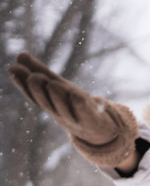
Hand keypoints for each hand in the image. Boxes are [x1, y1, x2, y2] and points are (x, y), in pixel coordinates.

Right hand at [8, 52, 138, 167]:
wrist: (99, 130)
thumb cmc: (74, 104)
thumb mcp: (57, 85)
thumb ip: (40, 71)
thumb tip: (19, 55)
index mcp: (48, 102)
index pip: (32, 93)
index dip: (22, 83)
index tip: (13, 68)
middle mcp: (58, 111)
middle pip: (45, 102)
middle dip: (39, 89)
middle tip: (35, 77)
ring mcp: (74, 118)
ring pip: (62, 108)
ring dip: (58, 96)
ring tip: (54, 84)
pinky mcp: (92, 120)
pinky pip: (85, 114)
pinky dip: (80, 106)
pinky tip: (77, 97)